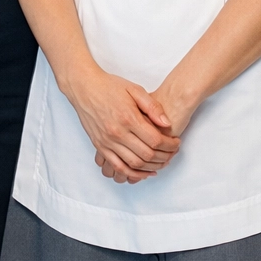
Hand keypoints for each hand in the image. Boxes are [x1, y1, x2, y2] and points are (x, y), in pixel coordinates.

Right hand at [63, 67, 179, 183]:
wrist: (84, 88)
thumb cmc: (110, 86)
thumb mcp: (135, 89)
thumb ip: (152, 107)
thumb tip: (167, 124)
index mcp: (129, 118)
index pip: (155, 140)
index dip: (170, 145)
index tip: (176, 143)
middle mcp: (117, 133)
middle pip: (147, 154)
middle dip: (165, 157)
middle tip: (173, 153)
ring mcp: (107, 142)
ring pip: (134, 164)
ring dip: (152, 167)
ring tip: (162, 163)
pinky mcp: (100, 147)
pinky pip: (118, 167)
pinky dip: (133, 174)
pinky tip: (144, 173)